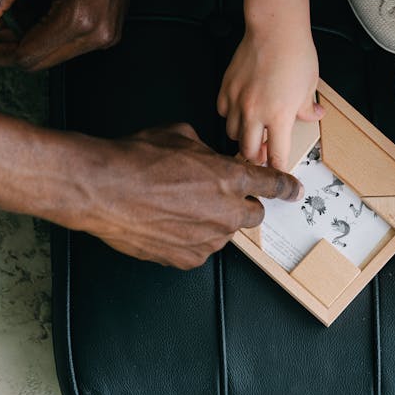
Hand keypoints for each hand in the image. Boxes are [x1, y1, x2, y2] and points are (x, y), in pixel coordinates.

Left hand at [0, 0, 140, 70]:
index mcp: (81, 17)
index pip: (25, 56)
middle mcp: (98, 34)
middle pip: (38, 61)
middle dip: (7, 42)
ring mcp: (107, 35)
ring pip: (51, 53)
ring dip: (27, 33)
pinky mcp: (109, 30)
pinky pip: (68, 43)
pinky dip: (45, 28)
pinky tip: (42, 0)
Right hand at [67, 124, 303, 269]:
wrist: (102, 189)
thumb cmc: (136, 160)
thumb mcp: (179, 136)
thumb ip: (205, 150)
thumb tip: (207, 157)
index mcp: (230, 177)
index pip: (272, 184)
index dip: (285, 187)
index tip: (293, 191)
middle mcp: (226, 211)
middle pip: (253, 214)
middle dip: (241, 204)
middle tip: (216, 197)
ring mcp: (208, 238)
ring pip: (224, 233)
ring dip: (212, 222)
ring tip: (178, 209)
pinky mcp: (188, 258)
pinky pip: (200, 249)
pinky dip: (190, 240)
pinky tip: (167, 225)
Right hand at [217, 29, 323, 169]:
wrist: (275, 29)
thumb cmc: (295, 53)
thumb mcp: (309, 86)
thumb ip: (307, 109)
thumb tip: (312, 116)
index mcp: (279, 117)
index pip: (276, 157)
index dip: (278, 169)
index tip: (279, 173)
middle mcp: (255, 112)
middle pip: (248, 152)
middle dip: (257, 156)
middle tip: (263, 151)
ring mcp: (237, 101)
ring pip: (232, 134)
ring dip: (243, 136)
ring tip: (253, 128)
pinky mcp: (226, 88)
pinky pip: (223, 113)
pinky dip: (230, 116)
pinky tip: (240, 109)